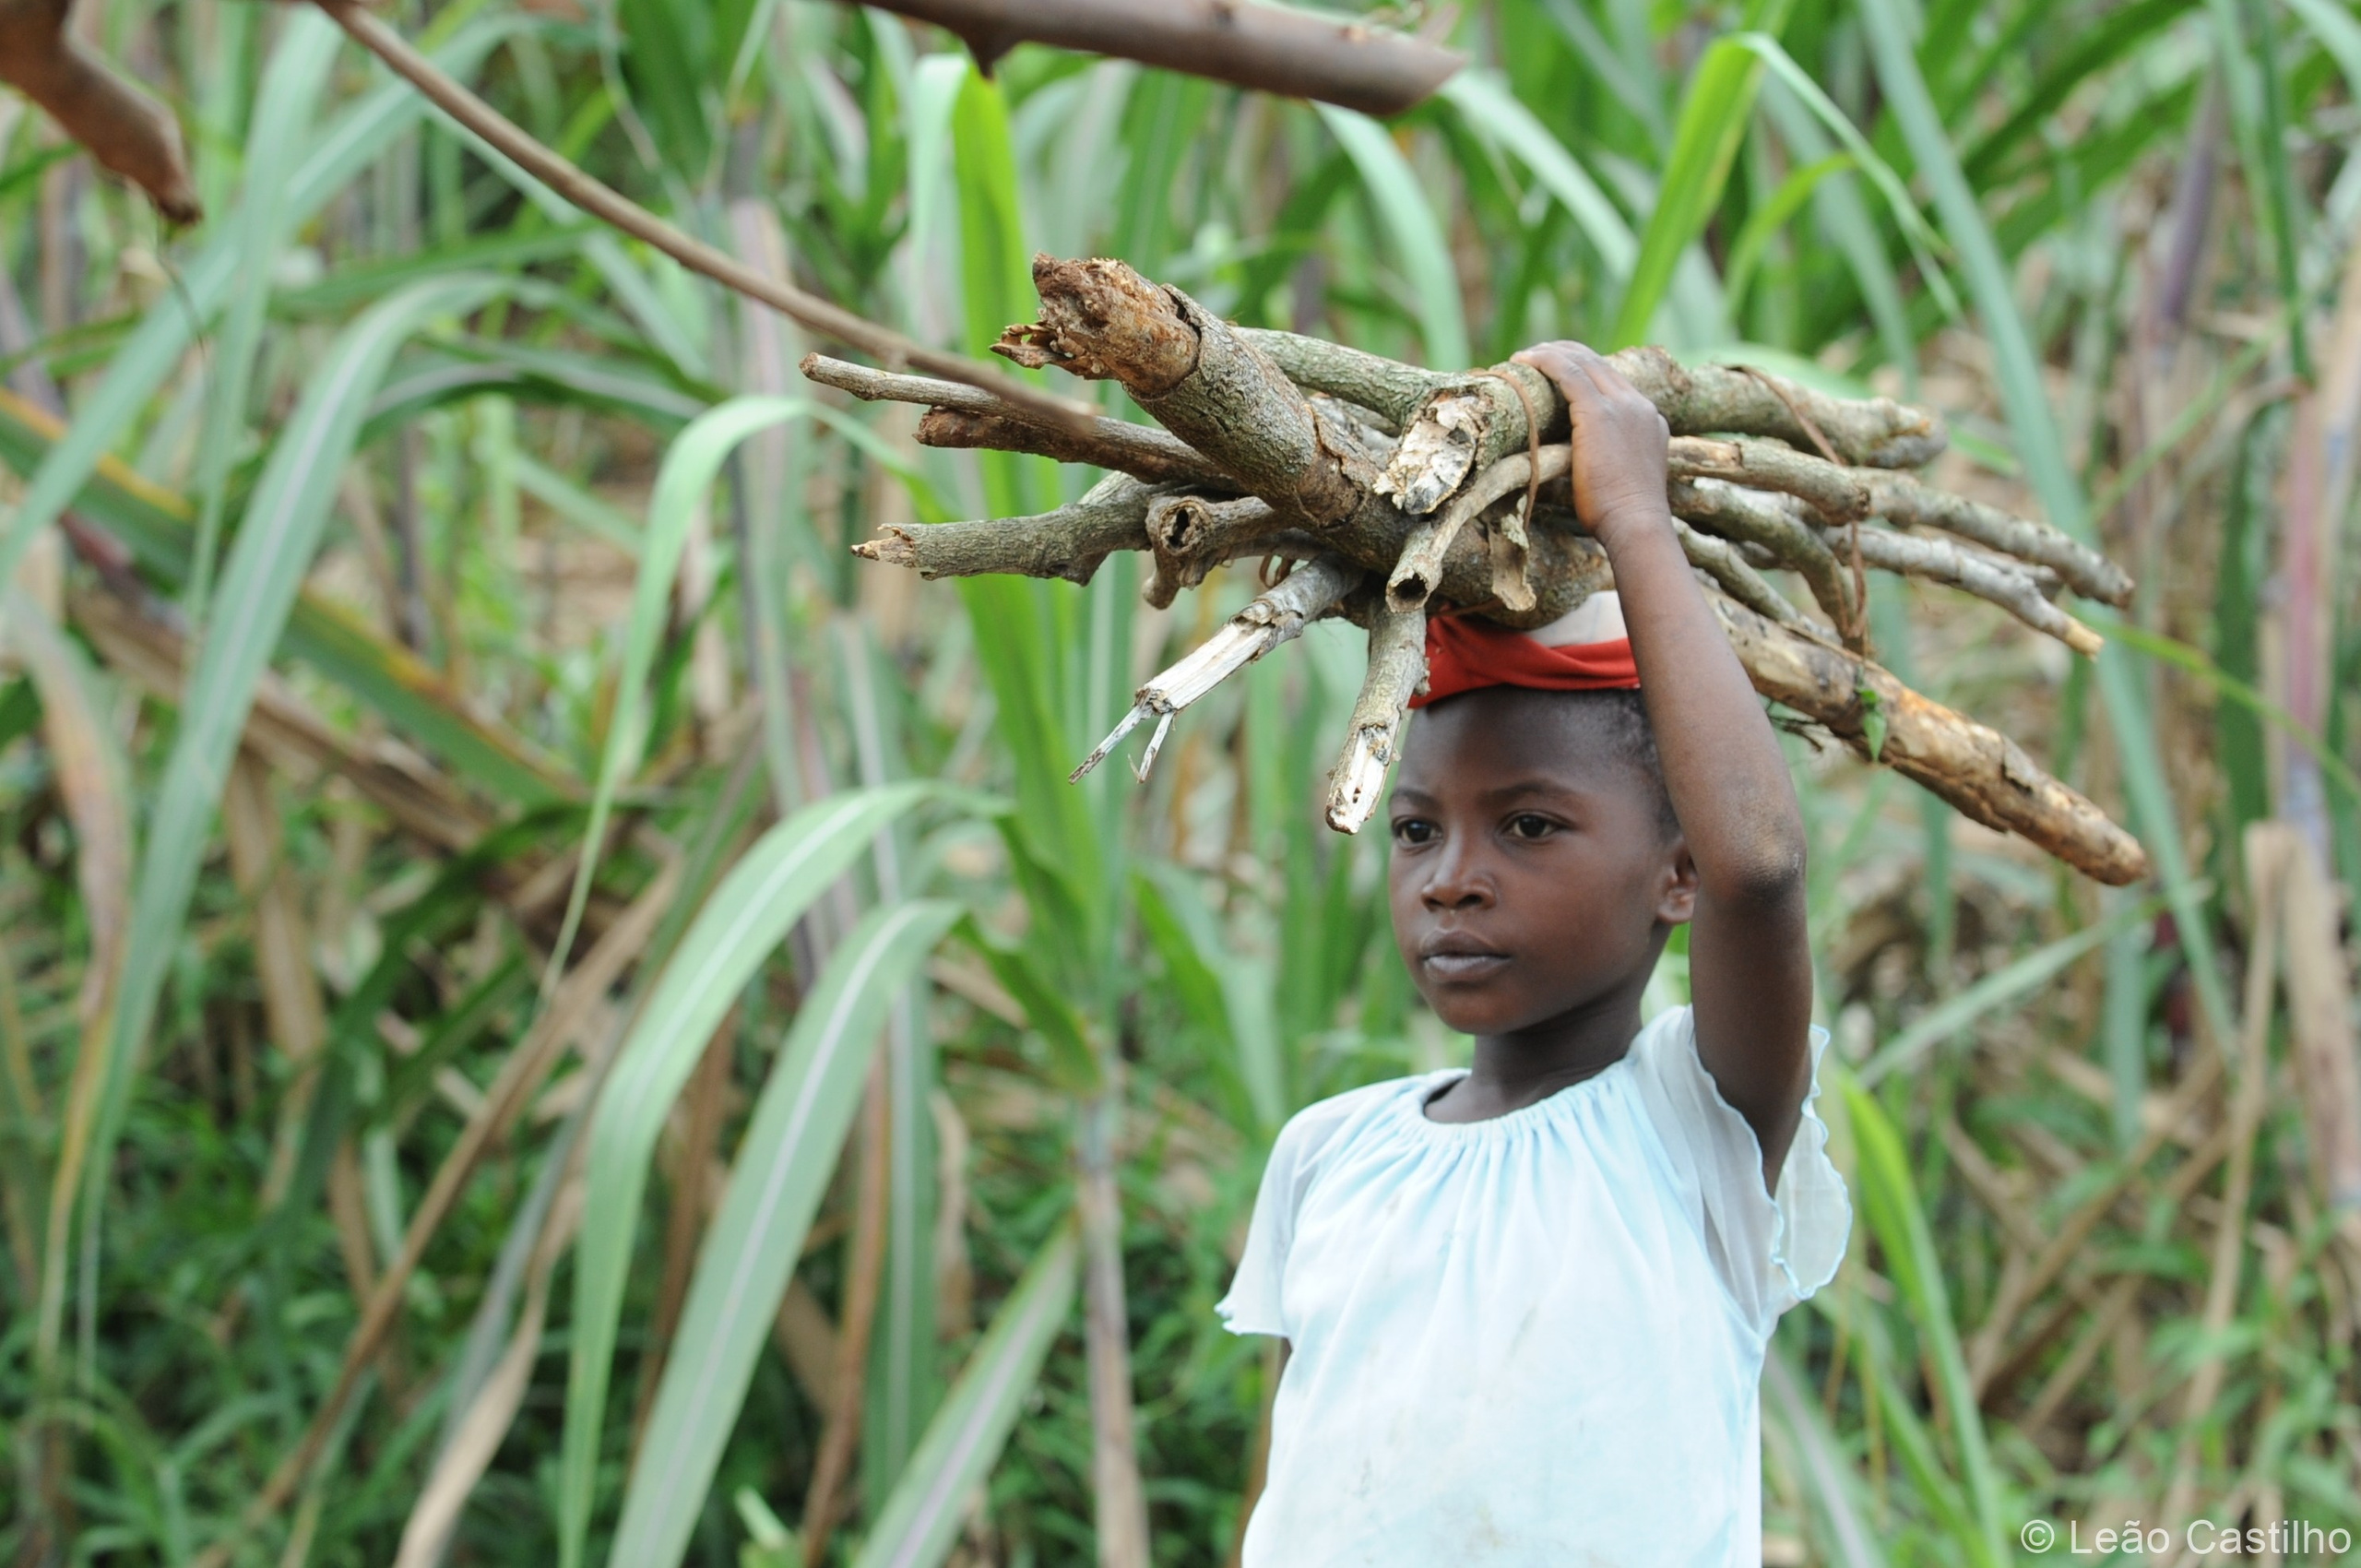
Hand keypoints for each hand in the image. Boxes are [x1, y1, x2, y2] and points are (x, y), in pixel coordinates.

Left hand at [1511, 341, 1671, 549]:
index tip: (1555, 371)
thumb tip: (1573, 460)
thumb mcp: (1623, 476)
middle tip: (1533, 357)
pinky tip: (1523, 362)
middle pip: (1598, 363)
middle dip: (1563, 354)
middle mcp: (1639, 405)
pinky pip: (1568, 374)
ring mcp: (1623, 406)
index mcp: (1648, 419)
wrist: (1636, 524)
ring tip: (1523, 358)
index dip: (1581, 369)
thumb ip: (1608, 457)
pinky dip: (1545, 363)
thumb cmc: (1621, 517)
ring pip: (1583, 362)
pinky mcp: (1599, 413)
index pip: (1612, 380)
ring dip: (1550, 354)